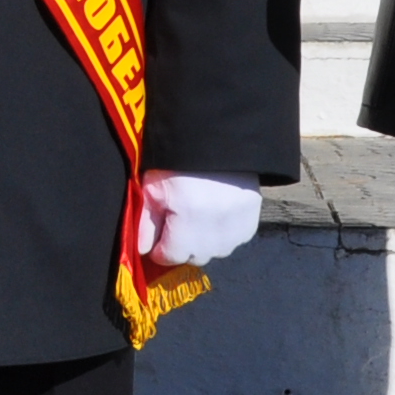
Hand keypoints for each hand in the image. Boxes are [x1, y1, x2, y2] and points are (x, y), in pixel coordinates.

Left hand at [137, 170, 260, 268]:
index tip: (159, 237)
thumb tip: (143, 251)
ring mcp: (237, 226)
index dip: (160, 248)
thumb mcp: (153, 188)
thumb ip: (146, 223)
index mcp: (188, 220)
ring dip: (206, 241)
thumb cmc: (177, 162)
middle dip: (183, 244)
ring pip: (216, 251)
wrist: (215, 138)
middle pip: (195, 256)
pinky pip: (235, 239)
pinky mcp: (251, 220)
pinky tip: (218, 212)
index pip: (171, 256)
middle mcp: (215, 230)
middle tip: (180, 220)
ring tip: (200, 214)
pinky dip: (225, 232)